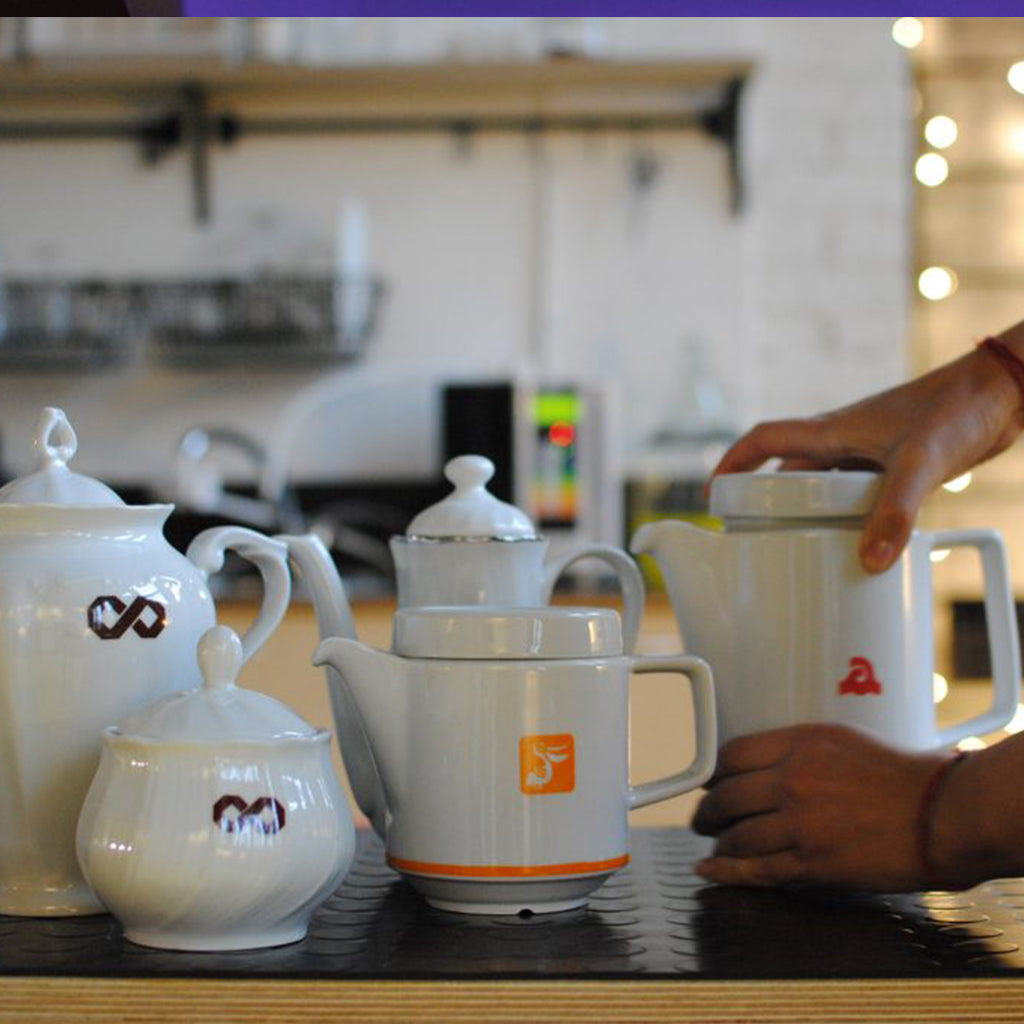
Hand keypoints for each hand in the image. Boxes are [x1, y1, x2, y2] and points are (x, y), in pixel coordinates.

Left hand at [692, 724, 944, 890]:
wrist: (940, 812)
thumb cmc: (897, 774)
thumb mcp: (839, 739)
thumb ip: (794, 749)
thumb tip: (756, 764)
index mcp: (798, 744)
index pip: (730, 755)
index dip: (712, 773)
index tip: (708, 783)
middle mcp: (792, 779)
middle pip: (725, 796)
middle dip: (707, 811)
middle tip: (703, 819)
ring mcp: (800, 823)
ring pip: (736, 835)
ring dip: (718, 843)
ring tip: (714, 845)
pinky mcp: (813, 862)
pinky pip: (757, 870)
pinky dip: (726, 872)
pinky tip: (710, 870)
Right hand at [710, 342, 1023, 572]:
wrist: (1005, 390)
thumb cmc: (960, 408)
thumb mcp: (921, 462)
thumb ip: (895, 510)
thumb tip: (869, 560)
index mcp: (834, 429)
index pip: (765, 439)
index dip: (734, 462)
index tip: (714, 492)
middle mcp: (846, 438)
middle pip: (788, 466)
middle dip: (764, 494)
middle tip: (750, 529)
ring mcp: (872, 450)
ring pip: (823, 480)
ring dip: (807, 505)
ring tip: (796, 540)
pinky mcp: (897, 462)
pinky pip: (856, 488)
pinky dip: (846, 510)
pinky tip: (855, 534)